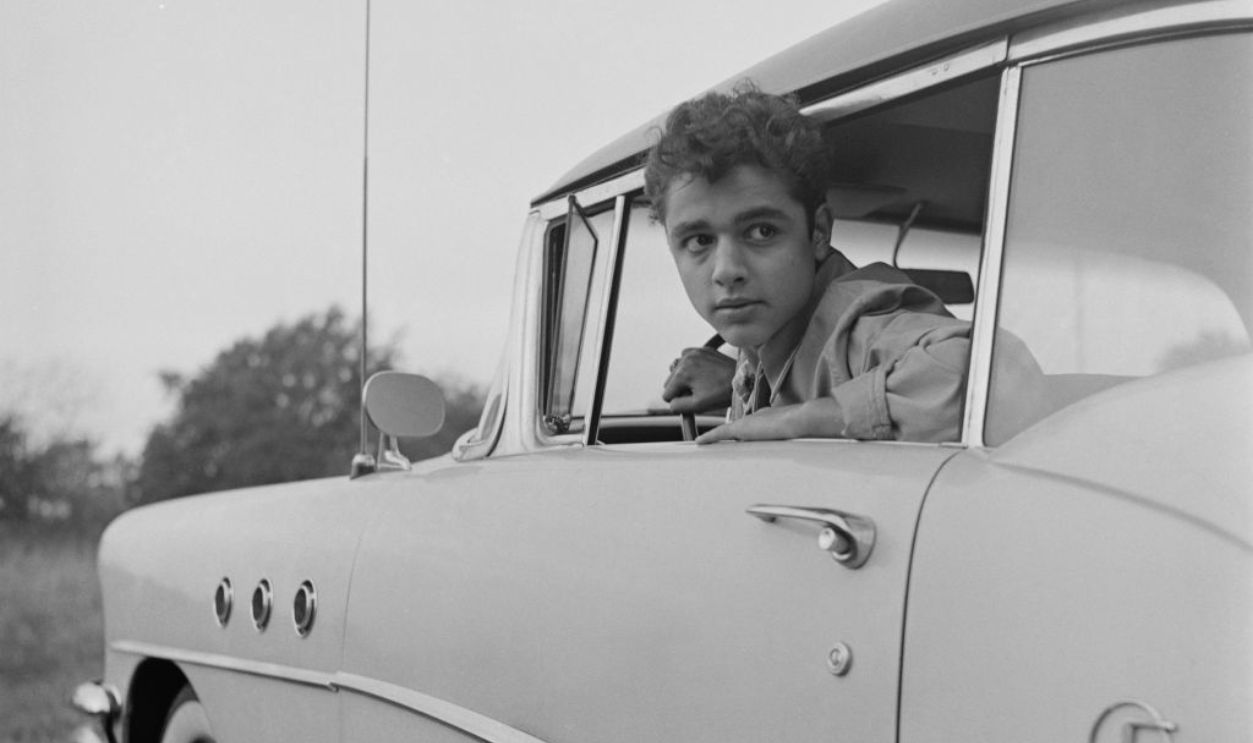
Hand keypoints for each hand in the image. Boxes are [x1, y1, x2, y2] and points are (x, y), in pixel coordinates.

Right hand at [662, 346, 734, 412]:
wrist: (741, 381)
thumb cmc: (722, 393)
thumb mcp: (697, 405)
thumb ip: (678, 406)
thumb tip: (671, 403)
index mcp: (682, 373)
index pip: (666, 393)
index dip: (678, 400)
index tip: (691, 400)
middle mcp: (685, 360)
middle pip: (670, 380)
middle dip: (680, 388)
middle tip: (697, 392)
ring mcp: (694, 352)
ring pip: (677, 369)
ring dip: (684, 377)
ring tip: (700, 383)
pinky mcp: (702, 350)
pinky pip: (687, 358)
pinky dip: (690, 365)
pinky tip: (701, 373)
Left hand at [696, 398, 844, 443]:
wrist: (802, 420)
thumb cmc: (806, 428)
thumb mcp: (800, 434)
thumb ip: (799, 437)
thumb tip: (813, 444)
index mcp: (770, 419)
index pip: (753, 426)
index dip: (745, 432)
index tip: (738, 436)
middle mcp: (757, 419)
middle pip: (738, 429)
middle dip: (726, 436)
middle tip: (713, 442)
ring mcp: (749, 423)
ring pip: (727, 431)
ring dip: (715, 437)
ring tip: (703, 443)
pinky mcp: (741, 428)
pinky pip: (720, 434)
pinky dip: (709, 437)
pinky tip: (699, 442)